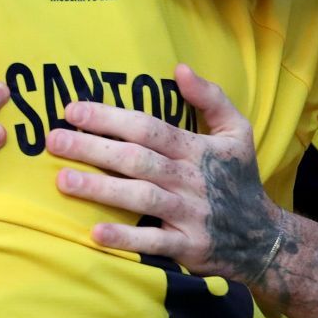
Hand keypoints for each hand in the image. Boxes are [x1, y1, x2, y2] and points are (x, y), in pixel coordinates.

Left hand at [47, 64, 282, 283]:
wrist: (265, 238)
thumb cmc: (239, 179)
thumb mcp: (237, 132)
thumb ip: (210, 98)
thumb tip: (179, 69)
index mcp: (197, 149)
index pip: (148, 127)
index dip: (110, 117)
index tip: (72, 110)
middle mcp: (191, 179)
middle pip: (137, 159)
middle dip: (93, 148)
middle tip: (53, 141)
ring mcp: (190, 215)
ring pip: (141, 198)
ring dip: (100, 189)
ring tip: (63, 181)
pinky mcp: (188, 247)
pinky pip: (154, 243)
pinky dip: (126, 240)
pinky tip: (95, 233)